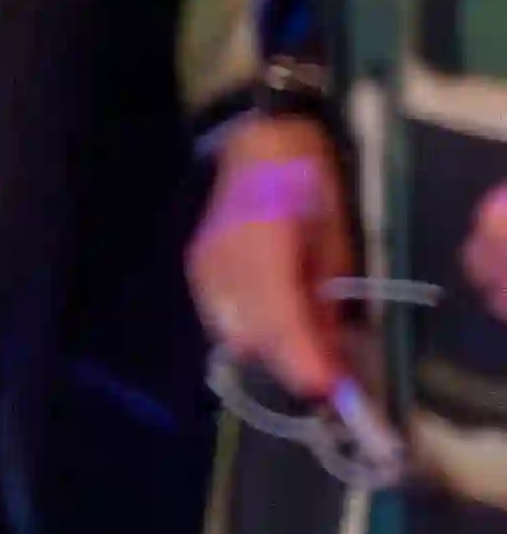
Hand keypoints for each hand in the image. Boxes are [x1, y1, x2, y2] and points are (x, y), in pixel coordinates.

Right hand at [197, 111, 363, 398]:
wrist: (258, 141)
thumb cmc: (310, 184)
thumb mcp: (337, 238)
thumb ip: (329, 295)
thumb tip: (335, 352)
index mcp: (263, 242)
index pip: (277, 316)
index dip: (303, 359)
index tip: (332, 391)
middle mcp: (222, 259)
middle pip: (250, 334)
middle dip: (290, 365)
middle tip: (331, 385)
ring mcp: (203, 265)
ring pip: (231, 333)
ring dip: (271, 354)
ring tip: (307, 361)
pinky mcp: (197, 269)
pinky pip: (221, 319)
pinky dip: (251, 336)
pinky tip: (276, 336)